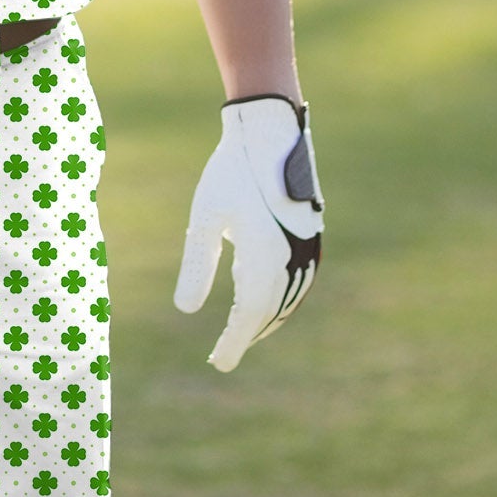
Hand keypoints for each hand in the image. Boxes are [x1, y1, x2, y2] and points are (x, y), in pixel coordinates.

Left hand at [173, 95, 323, 371]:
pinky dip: (279, 298)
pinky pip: (298, 281)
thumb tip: (185, 311)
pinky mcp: (311, 238)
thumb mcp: (205, 217)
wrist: (269, 132)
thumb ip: (197, 264)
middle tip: (223, 354)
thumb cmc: (231, 172)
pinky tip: (259, 296)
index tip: (218, 363)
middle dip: (247, 334)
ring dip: (264, 318)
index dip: (235, 342)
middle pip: (269, 312)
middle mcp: (293, 259)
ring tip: (241, 332)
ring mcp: (307, 249)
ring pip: (287, 299)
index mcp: (266, 257)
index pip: (250, 315)